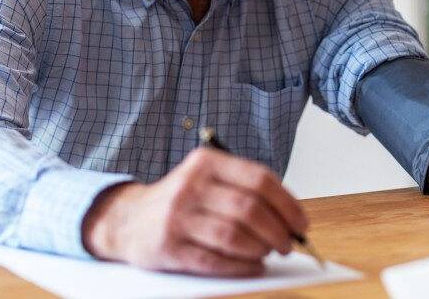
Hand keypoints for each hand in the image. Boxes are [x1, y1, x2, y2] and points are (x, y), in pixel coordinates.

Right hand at [82, 148, 307, 275]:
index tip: (301, 223)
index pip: (260, 179)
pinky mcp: (168, 246)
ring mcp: (177, 216)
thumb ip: (244, 190)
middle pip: (249, 209)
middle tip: (289, 243)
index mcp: (207, 162)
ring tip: (269, 253)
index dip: (288, 204)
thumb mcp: (208, 180)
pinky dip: (241, 266)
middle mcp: (191, 185)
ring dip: (261, 249)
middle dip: (278, 230)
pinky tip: (252, 266)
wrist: (128, 219)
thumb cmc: (182, 202)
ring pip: (234, 235)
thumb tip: (291, 217)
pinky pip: (214, 260)